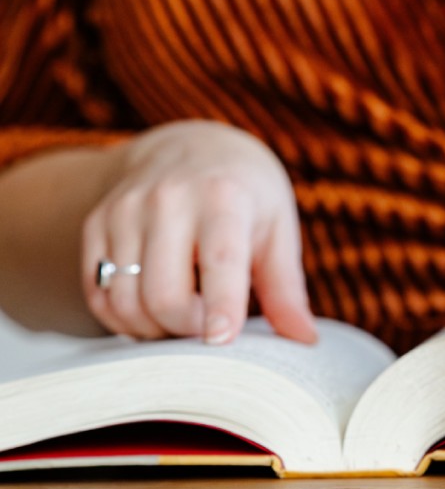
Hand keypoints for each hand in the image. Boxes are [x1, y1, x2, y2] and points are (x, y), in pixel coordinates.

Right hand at [80, 121, 316, 345]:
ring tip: (182, 316)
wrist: (190, 147)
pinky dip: (123, 319)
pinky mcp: (96, 223)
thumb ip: (286, 288)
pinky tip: (150, 310)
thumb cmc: (246, 196)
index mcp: (224, 197)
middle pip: (164, 295)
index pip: (220, 260)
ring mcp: (125, 210)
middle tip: (208, 326)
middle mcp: (169, 199)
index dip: (220, 304)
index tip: (222, 338)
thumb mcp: (277, 229)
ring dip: (153, 329)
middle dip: (187, 329)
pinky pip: (98, 294)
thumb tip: (305, 341)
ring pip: (126, 301)